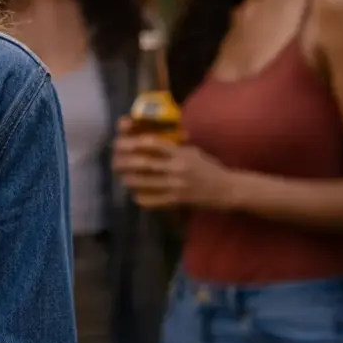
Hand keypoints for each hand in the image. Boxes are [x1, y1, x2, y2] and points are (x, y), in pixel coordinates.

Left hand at [113, 120, 234, 210]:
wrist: (227, 189)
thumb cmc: (209, 167)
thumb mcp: (193, 152)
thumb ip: (173, 147)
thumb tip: (149, 141)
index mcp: (180, 153)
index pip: (152, 144)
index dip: (133, 142)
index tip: (121, 143)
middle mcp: (176, 168)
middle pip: (142, 163)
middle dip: (123, 162)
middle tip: (115, 163)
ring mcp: (175, 186)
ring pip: (142, 182)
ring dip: (128, 179)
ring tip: (123, 177)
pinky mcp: (176, 201)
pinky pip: (151, 200)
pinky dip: (139, 197)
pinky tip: (136, 194)